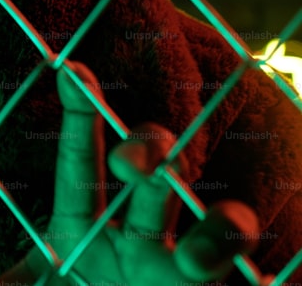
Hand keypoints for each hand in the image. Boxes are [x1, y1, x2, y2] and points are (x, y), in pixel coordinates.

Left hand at [19, 61, 264, 285]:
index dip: (81, 117)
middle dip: (149, 154)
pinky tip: (257, 281)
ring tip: (203, 249)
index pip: (79, 164)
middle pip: (153, 178)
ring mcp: (182, 271)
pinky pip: (254, 282)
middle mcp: (137, 238)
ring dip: (218, 227)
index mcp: (82, 226)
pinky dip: (264, 277)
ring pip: (216, 228)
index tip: (72, 72)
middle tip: (130, 161)